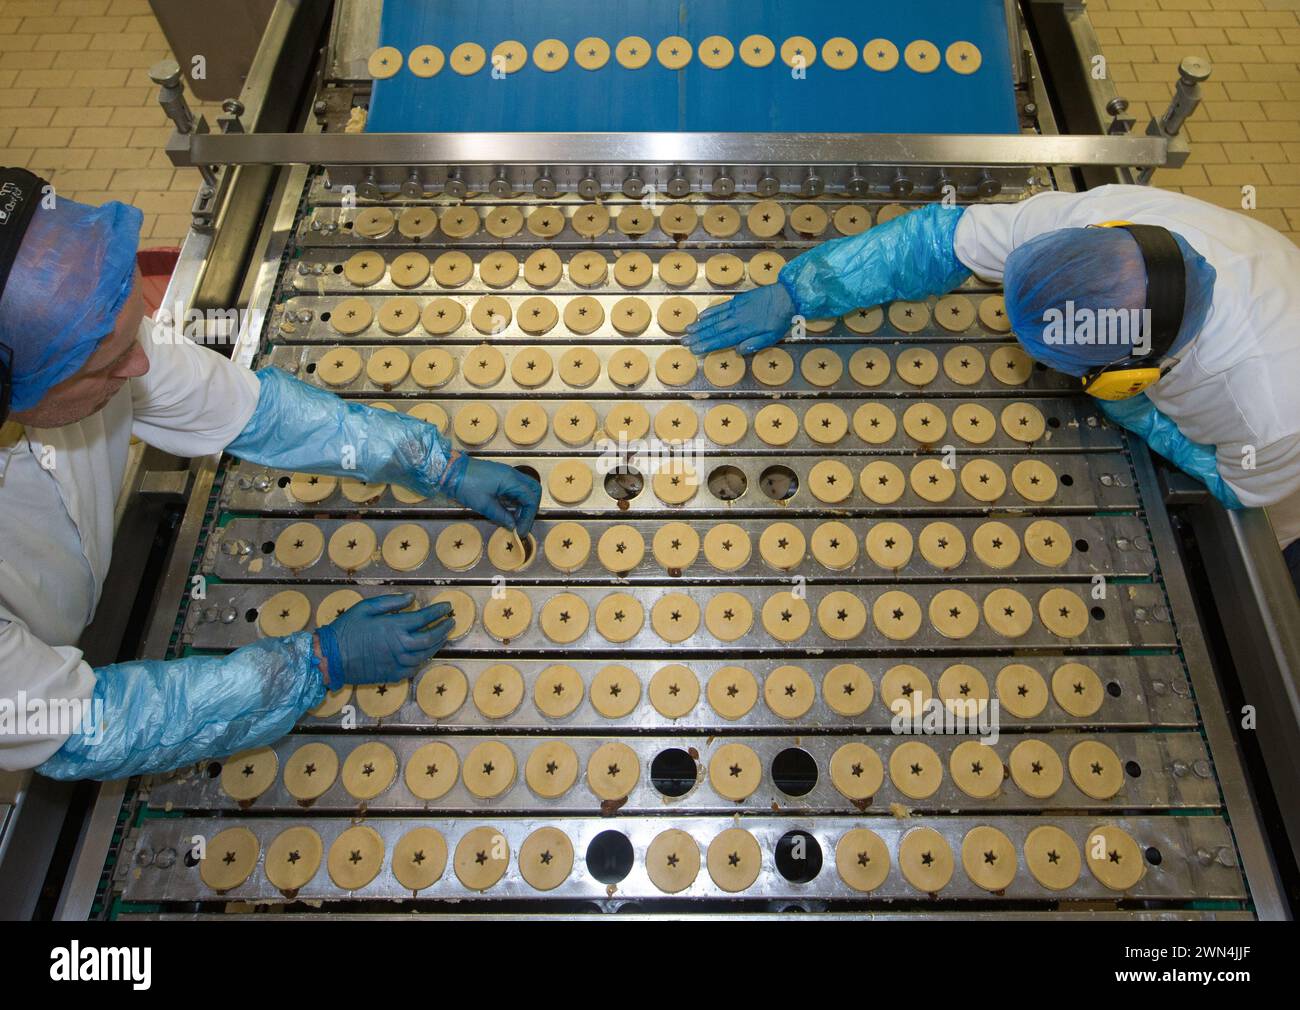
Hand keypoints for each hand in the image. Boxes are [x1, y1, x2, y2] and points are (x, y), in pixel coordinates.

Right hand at [315, 595, 452, 685]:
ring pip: (425, 654)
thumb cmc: (346, 630)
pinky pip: (414, 668)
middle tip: (450, 622)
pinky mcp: (392, 674)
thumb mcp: (365, 608)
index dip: (438, 612)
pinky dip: (423, 659)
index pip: (424, 618)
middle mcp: (400, 646)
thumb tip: (411, 598)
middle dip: (443, 629)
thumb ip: (390, 603)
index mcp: (394, 627)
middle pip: (430, 638)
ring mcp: (397, 662)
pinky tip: (424, 653)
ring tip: (442, 636)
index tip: (447, 607)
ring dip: (436, 645)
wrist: (331, 658)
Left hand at [456, 456, 540, 535]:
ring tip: (514, 520)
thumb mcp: (484, 505)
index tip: (520, 531)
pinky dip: (515, 500)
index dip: (528, 517)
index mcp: (511, 480)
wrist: (450, 470)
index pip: (530, 499)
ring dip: (523, 505)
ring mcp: (506, 474)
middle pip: (533, 491)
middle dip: (530, 509)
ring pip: (524, 490)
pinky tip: (507, 511)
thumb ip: (501, 516)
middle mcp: (512, 475)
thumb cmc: (466, 485)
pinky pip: (514, 488)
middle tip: (522, 523)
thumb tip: (513, 526)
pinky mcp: (500, 476)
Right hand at [682, 282, 795, 355]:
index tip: (695, 349)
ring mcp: (736, 309)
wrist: (786, 296)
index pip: (721, 340)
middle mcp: (737, 320)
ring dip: (700, 325)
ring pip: (714, 318)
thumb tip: (737, 351)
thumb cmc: (780, 319)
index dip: (707, 345)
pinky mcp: (738, 300)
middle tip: (684, 341)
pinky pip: (721, 307)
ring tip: (687, 330)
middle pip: (713, 330)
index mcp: (745, 331)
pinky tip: (701, 316)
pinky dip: (710, 312)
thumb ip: (754, 344)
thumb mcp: (771, 337)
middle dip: (698, 337)